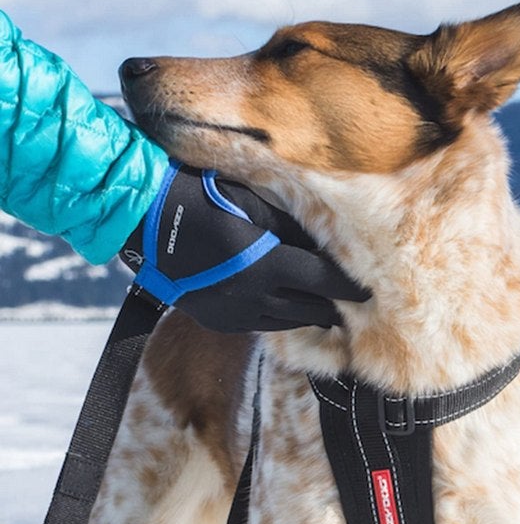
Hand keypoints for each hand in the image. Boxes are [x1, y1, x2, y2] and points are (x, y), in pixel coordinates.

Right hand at [120, 162, 369, 331]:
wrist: (146, 219)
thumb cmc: (203, 199)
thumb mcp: (255, 206)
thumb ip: (290, 231)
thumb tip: (320, 248)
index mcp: (266, 265)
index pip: (322, 281)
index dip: (348, 287)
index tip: (368, 291)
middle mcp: (252, 297)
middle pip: (308, 310)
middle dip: (332, 307)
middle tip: (350, 305)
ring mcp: (232, 312)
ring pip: (284, 323)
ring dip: (307, 316)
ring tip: (326, 313)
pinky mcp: (216, 319)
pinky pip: (258, 325)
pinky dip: (278, 318)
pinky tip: (286, 311)